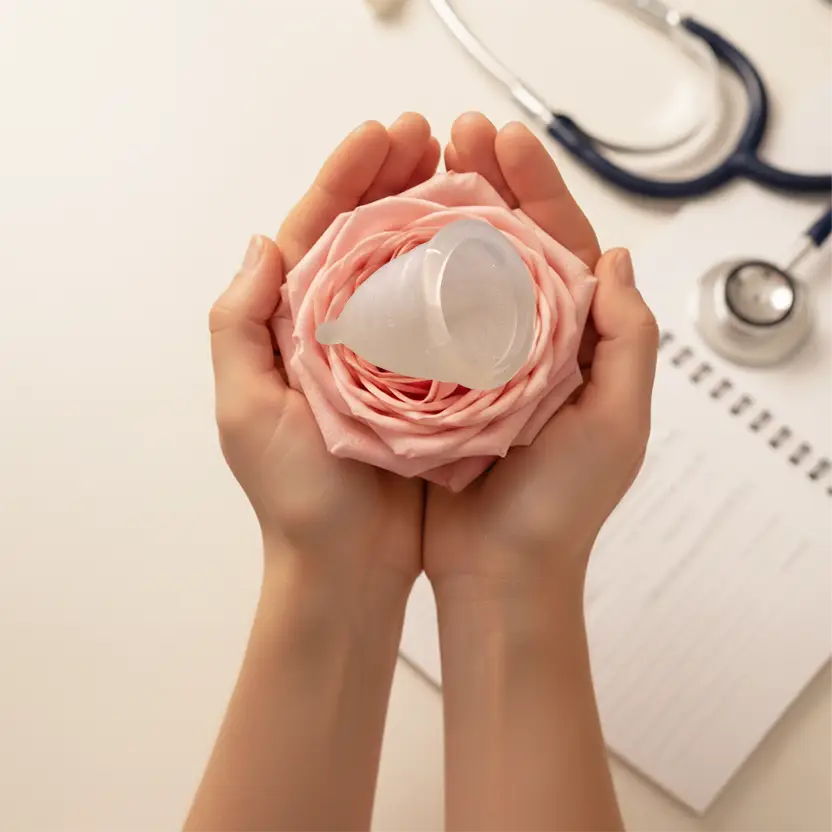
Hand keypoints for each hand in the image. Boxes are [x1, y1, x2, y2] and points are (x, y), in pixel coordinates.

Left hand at [210, 114, 440, 587]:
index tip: (385, 135)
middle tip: (436, 138)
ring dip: (437, 217)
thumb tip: (263, 242)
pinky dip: (463, 278)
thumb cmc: (294, 495)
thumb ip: (239, 324)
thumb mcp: (246, 408)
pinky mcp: (429, 382)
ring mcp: (388, 353)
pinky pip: (445, 318)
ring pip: (412, 268)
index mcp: (292, 326)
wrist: (348, 563)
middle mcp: (341, 330)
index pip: (318, 233)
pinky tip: (489, 246)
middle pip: (369, 237)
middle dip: (397, 180)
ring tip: (468, 173)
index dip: (347, 177)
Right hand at [425, 113, 658, 600]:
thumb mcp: (616, 424)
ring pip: (458, 276)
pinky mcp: (433, 386)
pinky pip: (420, 321)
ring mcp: (475, 361)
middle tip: (450, 136)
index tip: (502, 140)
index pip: (558, 245)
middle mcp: (524, 343)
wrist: (499, 573)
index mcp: (572, 341)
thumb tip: (617, 260)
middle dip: (482, 184)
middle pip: (504, 246)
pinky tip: (382, 246)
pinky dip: (406, 281)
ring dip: (437, 221)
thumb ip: (628, 341)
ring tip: (412, 172)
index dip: (535, 187)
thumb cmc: (559, 509)